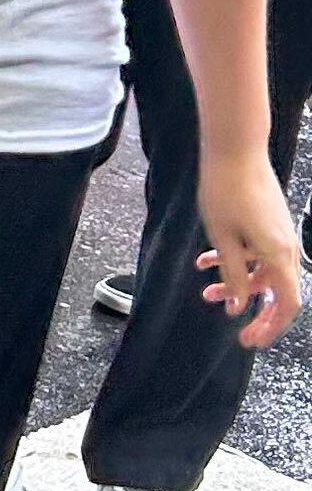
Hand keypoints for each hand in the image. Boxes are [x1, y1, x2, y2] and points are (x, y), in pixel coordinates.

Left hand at [196, 147, 302, 349]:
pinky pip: (257, 252)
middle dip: (257, 313)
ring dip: (238, 284)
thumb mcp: (223, 239)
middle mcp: (285, 247)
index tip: (250, 340)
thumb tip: (238, 307)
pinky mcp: (269, 222)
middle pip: (278, 291)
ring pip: (263, 271)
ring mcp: (278, 234)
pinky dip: (236, 260)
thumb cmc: (225, 191)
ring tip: (207, 292)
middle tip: (237, 330)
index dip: (271, 327)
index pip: (287, 304)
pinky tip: (204, 261)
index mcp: (278, 255)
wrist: (235, 149)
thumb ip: (233, 275)